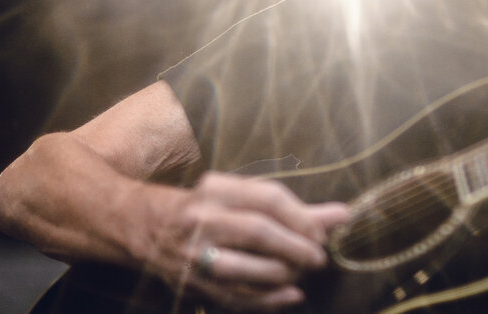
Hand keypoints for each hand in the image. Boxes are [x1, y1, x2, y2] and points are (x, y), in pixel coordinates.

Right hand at [144, 171, 349, 310]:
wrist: (144, 226)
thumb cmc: (209, 207)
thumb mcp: (244, 197)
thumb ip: (295, 208)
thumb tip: (344, 215)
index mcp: (218, 189)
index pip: (269, 199)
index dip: (301, 218)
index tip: (323, 232)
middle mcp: (202, 218)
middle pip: (258, 232)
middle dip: (295, 247)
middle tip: (318, 257)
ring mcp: (192, 253)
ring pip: (244, 268)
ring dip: (282, 274)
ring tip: (302, 272)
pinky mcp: (190, 283)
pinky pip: (233, 296)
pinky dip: (267, 299)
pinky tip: (291, 295)